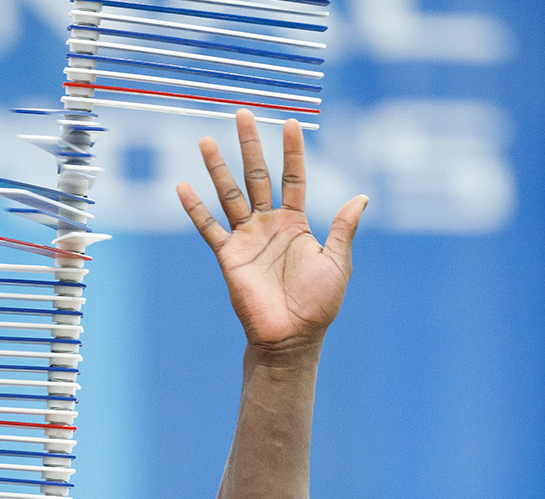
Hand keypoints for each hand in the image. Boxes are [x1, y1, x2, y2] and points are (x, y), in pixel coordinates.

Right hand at [177, 110, 366, 354]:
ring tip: (206, 140)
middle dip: (251, 145)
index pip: (293, 178)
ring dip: (218, 168)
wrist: (291, 338)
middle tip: (243, 114)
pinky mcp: (229, 257)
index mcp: (296, 224)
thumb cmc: (318, 305)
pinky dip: (195, 209)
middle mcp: (269, 226)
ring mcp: (247, 240)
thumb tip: (362, 196)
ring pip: (230, 195)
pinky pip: (209, 228)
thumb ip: (344, 228)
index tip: (291, 122)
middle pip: (258, 176)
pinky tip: (182, 187)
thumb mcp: (338, 262)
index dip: (293, 151)